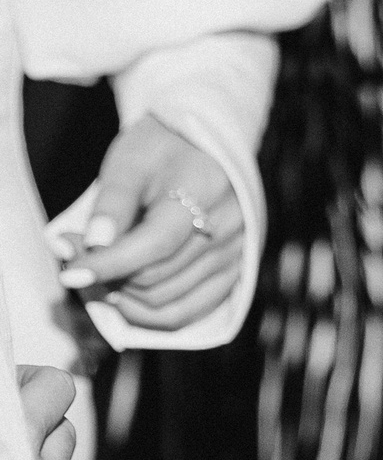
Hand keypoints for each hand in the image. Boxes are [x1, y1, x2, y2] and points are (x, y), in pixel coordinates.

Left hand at [52, 120, 245, 333]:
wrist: (202, 146)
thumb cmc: (161, 150)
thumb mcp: (129, 163)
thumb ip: (112, 204)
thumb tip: (93, 244)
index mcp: (204, 192)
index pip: (155, 244)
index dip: (109, 264)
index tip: (70, 272)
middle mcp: (228, 228)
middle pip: (157, 278)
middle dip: (108, 276)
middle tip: (77, 256)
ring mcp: (235, 255)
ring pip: (166, 304)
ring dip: (123, 297)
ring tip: (102, 272)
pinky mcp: (233, 273)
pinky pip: (185, 313)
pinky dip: (147, 313)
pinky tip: (125, 293)